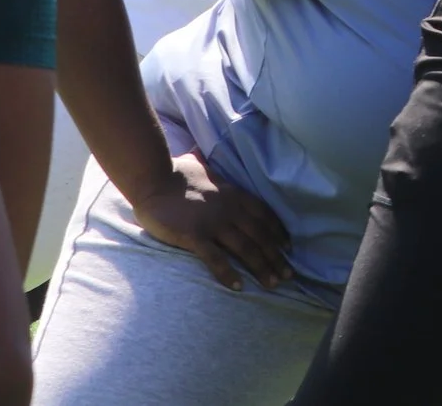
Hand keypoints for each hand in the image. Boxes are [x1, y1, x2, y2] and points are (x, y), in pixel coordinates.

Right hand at [128, 153, 293, 290]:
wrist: (152, 179)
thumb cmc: (174, 173)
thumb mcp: (202, 166)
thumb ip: (209, 167)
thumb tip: (202, 155)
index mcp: (234, 194)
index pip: (264, 215)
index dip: (278, 232)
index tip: (289, 248)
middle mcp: (230, 209)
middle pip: (260, 235)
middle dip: (276, 256)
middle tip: (289, 275)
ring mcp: (213, 223)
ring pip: (245, 248)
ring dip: (261, 267)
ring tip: (272, 284)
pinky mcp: (195, 236)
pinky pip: (216, 258)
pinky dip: (229, 273)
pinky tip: (239, 287)